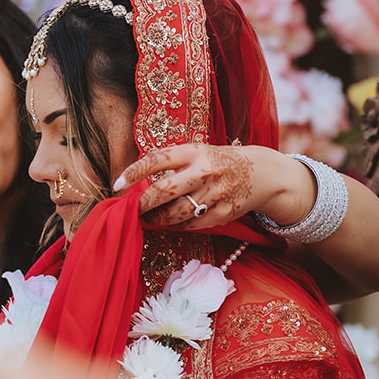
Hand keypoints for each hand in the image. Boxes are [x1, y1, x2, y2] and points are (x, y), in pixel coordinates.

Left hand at [113, 144, 311, 229]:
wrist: (261, 173)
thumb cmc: (218, 161)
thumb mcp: (197, 153)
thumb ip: (171, 164)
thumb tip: (137, 183)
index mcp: (195, 151)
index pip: (157, 160)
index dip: (134, 172)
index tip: (117, 184)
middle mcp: (205, 171)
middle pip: (164, 191)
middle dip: (142, 203)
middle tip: (132, 208)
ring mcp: (215, 194)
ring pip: (176, 213)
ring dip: (157, 219)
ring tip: (149, 218)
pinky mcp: (223, 213)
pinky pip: (192, 225)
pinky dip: (178, 226)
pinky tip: (171, 223)